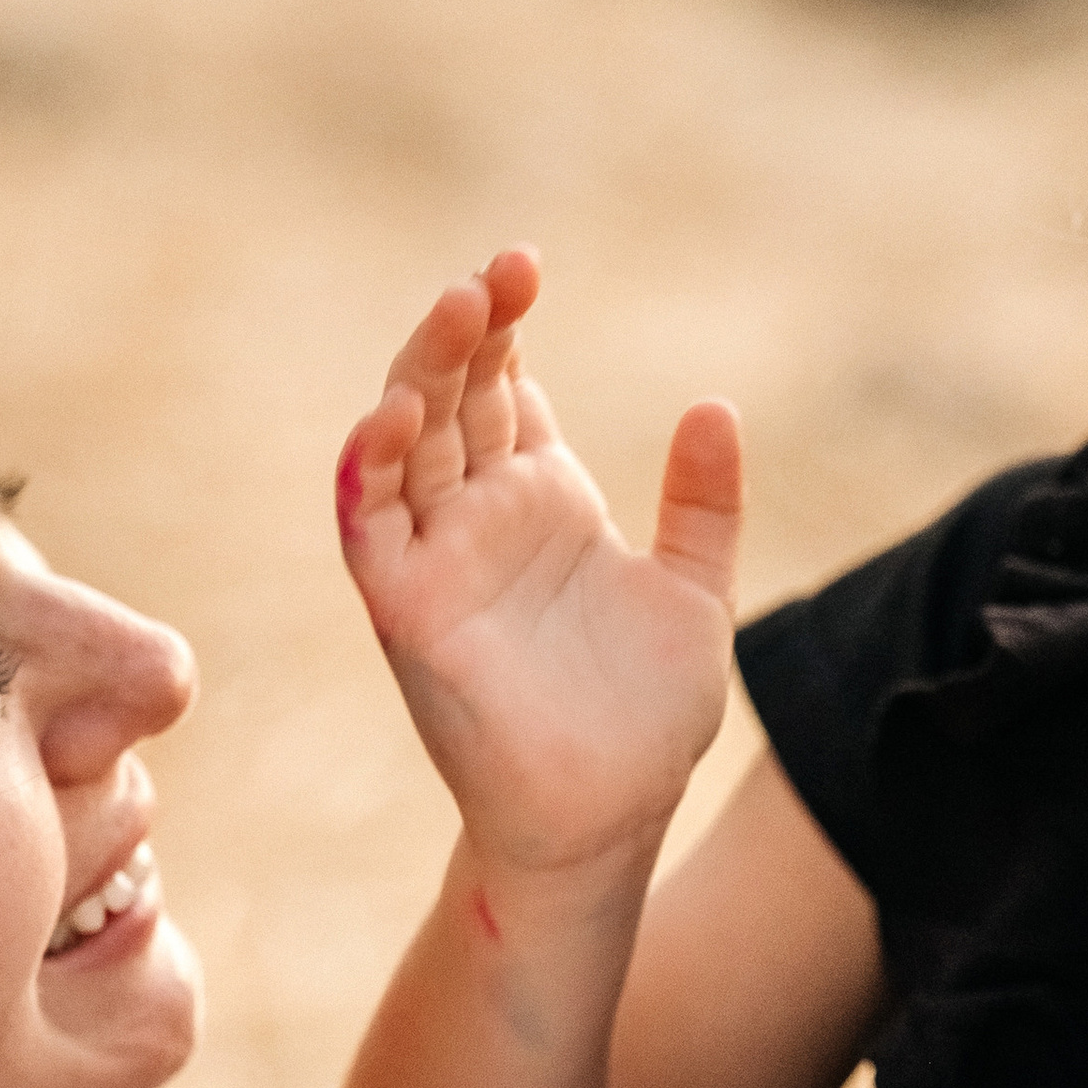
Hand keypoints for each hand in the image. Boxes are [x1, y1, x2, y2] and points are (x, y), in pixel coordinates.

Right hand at [336, 251, 744, 886]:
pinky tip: (398, 414)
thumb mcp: (695, 594)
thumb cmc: (644, 718)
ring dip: (421, 372)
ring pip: (406, 443)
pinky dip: (373, 469)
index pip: (506, 387)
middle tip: (504, 271)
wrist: (611, 819)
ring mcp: (439, 560)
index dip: (507, 326)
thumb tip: (716, 406)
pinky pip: (371, 526)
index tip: (526, 267)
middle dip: (469, 328)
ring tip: (459, 308)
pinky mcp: (408, 611)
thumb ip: (704, 506)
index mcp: (544, 500)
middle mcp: (480, 518)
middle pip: (454, 395)